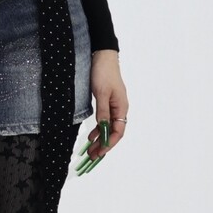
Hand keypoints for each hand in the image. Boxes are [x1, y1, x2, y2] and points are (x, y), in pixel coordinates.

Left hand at [76, 50, 127, 174]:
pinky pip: (104, 120)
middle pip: (113, 132)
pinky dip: (98, 129)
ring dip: (100, 139)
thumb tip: (102, 128)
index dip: (109, 143)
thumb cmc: (104, 72)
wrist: (103, 56)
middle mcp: (120, 109)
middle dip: (103, 145)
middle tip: (92, 156)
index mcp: (121, 107)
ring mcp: (114, 105)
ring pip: (108, 127)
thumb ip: (103, 111)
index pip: (118, 131)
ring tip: (90, 150)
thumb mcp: (101, 93)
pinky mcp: (107, 102)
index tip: (99, 152)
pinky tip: (91, 135)